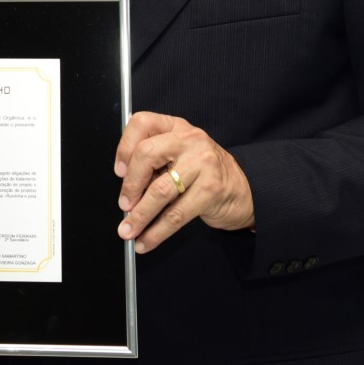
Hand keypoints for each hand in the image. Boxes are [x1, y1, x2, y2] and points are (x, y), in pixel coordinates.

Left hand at [114, 111, 253, 252]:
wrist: (245, 190)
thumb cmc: (205, 172)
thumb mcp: (179, 155)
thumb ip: (154, 163)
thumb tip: (127, 189)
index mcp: (176, 127)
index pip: (142, 124)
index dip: (124, 148)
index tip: (118, 171)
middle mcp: (189, 139)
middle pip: (146, 154)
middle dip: (130, 185)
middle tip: (124, 204)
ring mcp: (203, 163)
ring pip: (160, 191)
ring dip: (139, 215)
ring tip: (128, 229)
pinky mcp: (210, 190)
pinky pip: (176, 215)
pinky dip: (156, 232)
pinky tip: (146, 240)